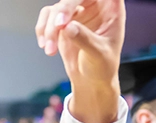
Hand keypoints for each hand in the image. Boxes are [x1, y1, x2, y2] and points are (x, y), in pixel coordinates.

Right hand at [36, 0, 124, 122]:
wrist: (91, 80)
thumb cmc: (103, 67)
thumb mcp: (98, 55)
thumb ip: (85, 40)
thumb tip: (68, 27)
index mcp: (112, 9)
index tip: (72, 14)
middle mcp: (95, 5)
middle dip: (64, 10)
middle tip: (58, 27)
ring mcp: (78, 10)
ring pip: (59, 6)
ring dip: (50, 26)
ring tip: (50, 50)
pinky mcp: (63, 19)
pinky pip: (48, 15)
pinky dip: (43, 29)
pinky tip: (46, 46)